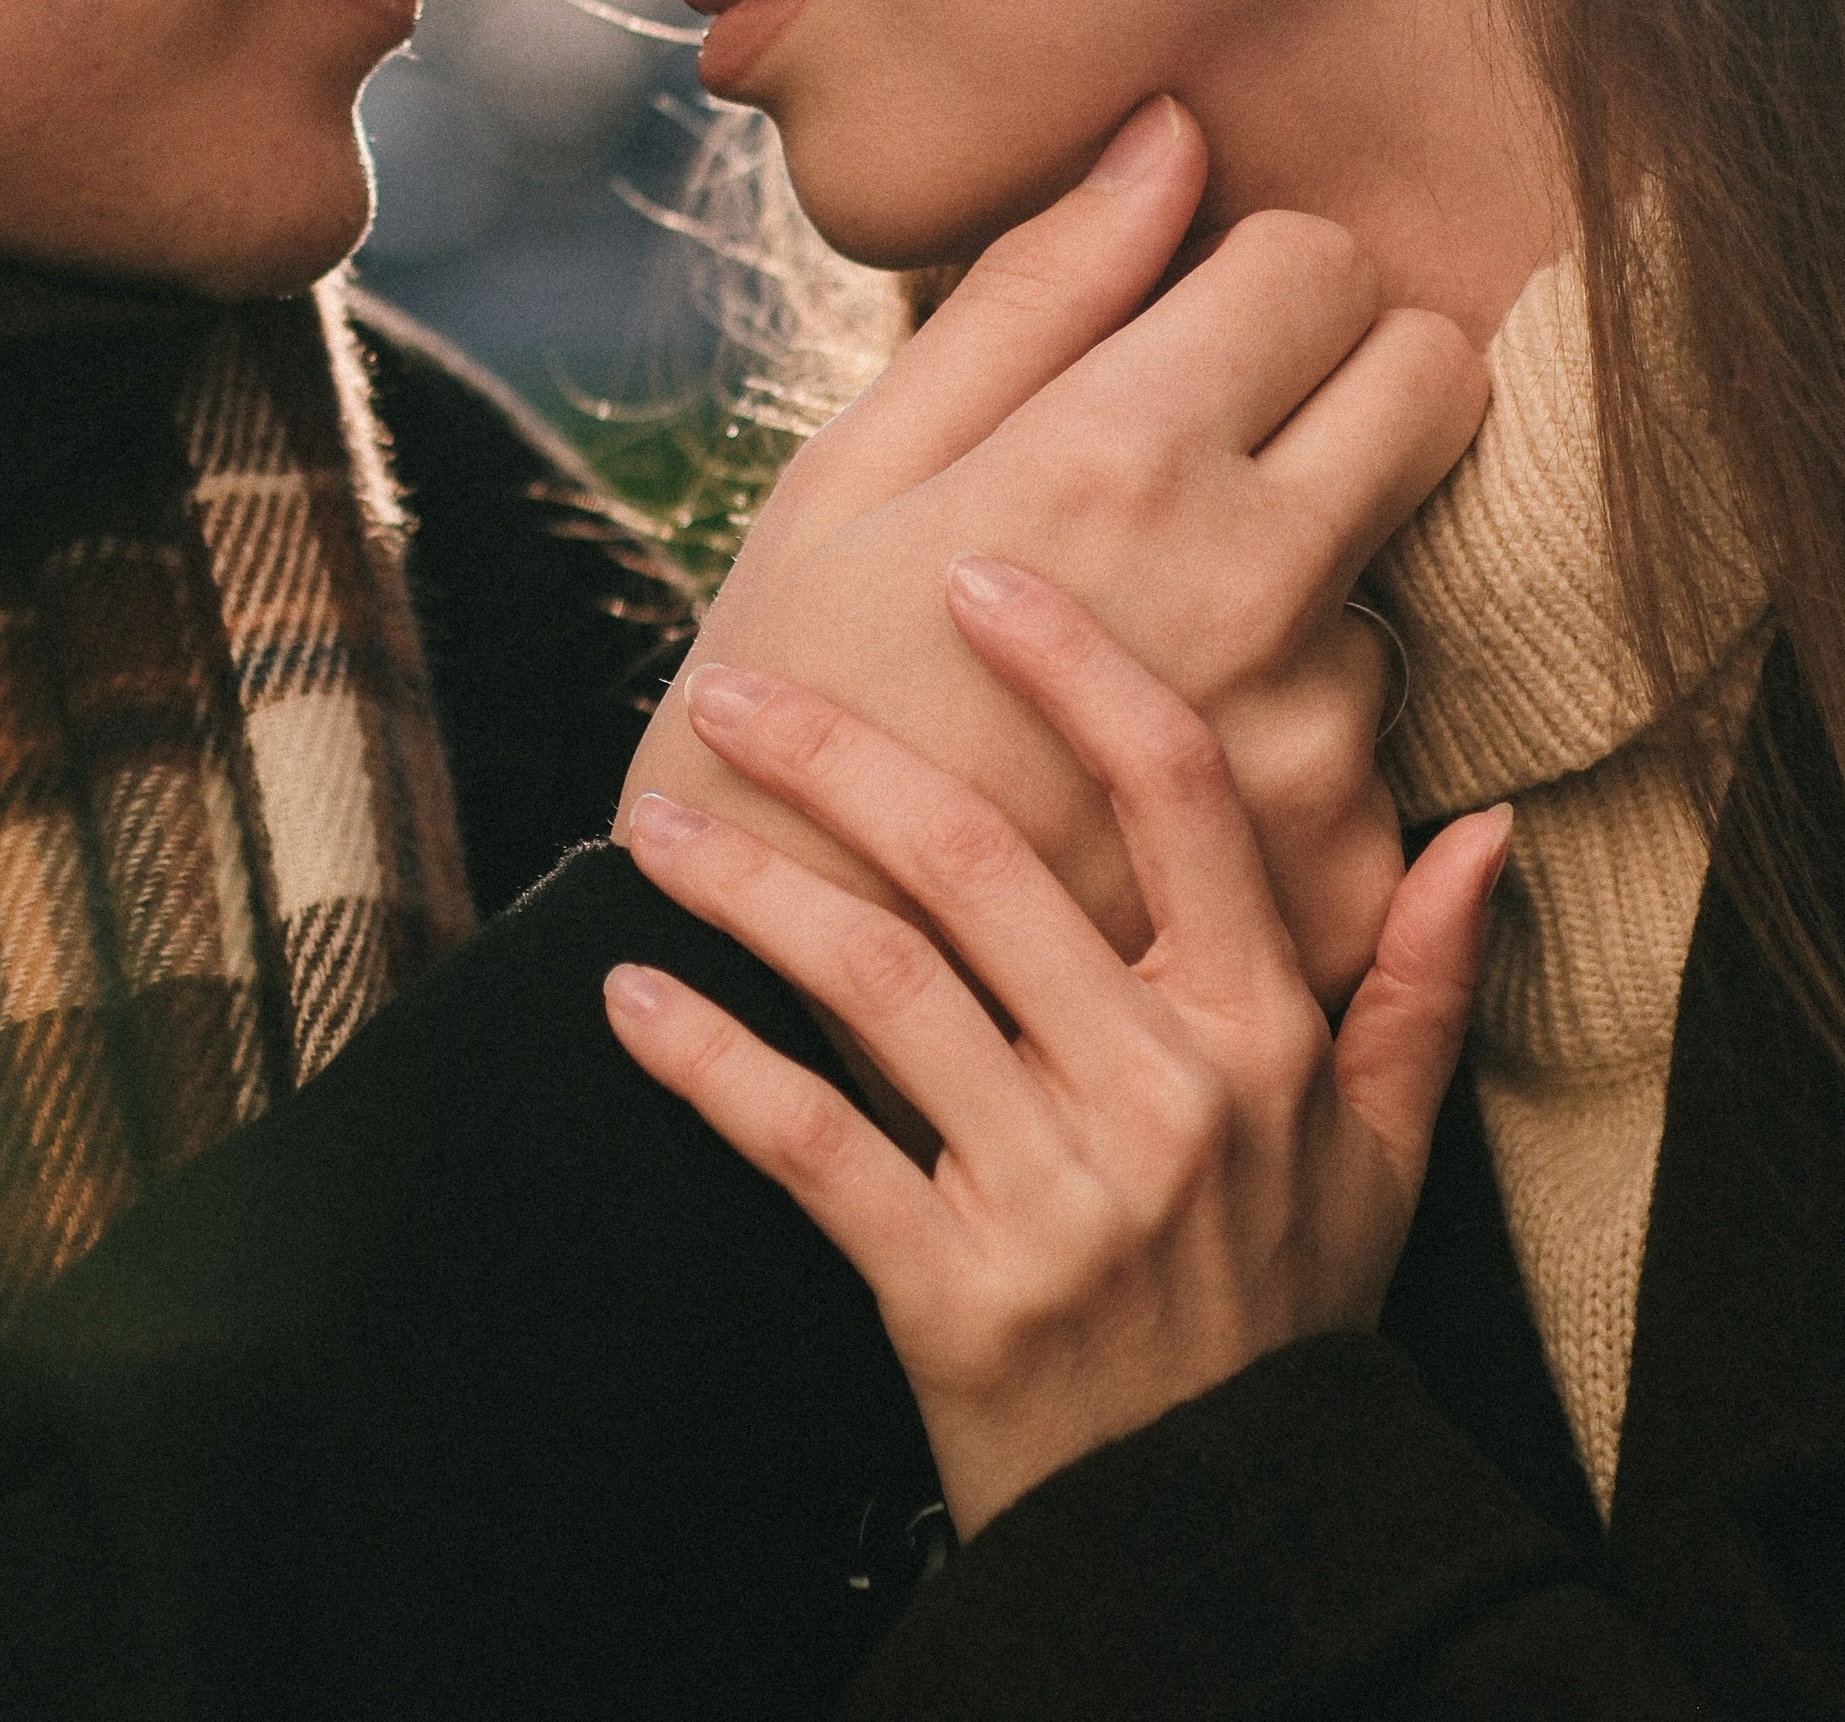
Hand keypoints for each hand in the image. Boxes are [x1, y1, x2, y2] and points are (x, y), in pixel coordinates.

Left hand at [604, 569, 1510, 1534]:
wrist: (1220, 1535)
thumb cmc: (1286, 1315)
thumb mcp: (1385, 1150)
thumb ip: (1421, 978)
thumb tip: (1483, 826)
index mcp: (1257, 1031)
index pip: (1177, 795)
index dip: (1076, 667)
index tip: (975, 576)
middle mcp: (1160, 1092)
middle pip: (979, 862)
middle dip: (838, 755)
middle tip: (732, 683)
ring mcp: (1057, 1194)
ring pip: (877, 984)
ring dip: (747, 891)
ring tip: (652, 820)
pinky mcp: (956, 1292)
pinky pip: (807, 1149)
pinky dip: (707, 1066)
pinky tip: (630, 998)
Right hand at [620, 99, 1484, 1005]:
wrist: (759, 994)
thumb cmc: (780, 699)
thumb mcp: (857, 468)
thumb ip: (1037, 292)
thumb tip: (1171, 130)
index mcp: (1122, 461)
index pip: (1326, 266)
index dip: (1260, 272)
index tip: (1191, 320)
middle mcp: (1254, 589)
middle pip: (1430, 385)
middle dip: (1344, 377)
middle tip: (1218, 440)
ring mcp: (1309, 742)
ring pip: (1385, 578)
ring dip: (1294, 591)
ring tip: (1124, 667)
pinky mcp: (1334, 876)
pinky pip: (1374, 749)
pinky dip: (1282, 748)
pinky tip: (1142, 783)